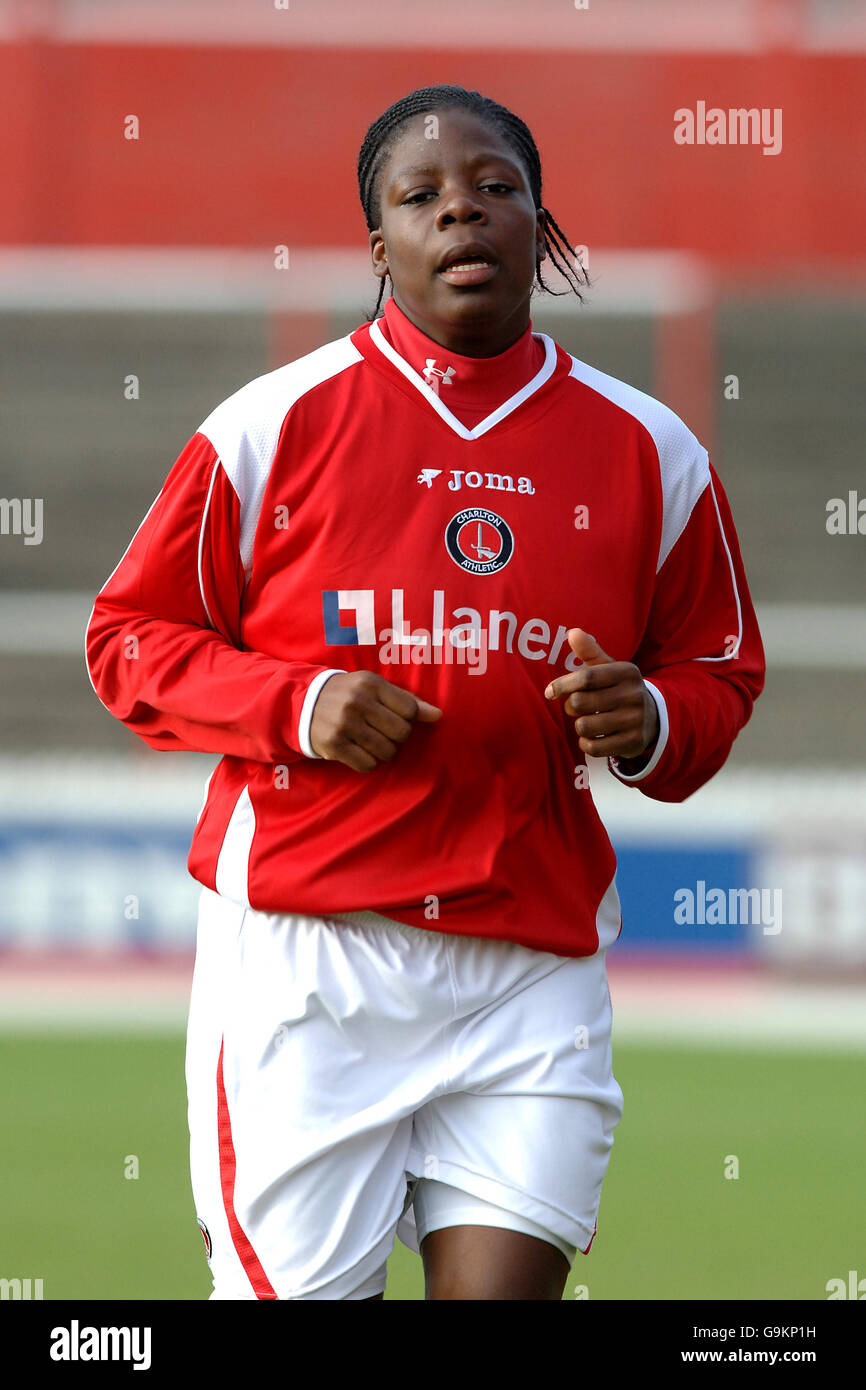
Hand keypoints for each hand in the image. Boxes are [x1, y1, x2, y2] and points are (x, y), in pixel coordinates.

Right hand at [309, 670, 441, 771]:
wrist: (302, 703)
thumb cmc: (348, 695)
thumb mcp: (374, 688)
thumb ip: (407, 700)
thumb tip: (438, 715)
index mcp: (371, 684)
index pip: (410, 710)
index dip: (407, 719)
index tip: (394, 717)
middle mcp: (358, 702)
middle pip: (402, 733)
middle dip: (396, 737)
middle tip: (382, 732)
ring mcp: (345, 724)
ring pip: (387, 751)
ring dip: (383, 751)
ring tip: (370, 742)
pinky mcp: (334, 745)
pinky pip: (367, 765)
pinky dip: (368, 762)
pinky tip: (358, 751)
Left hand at [544, 628, 658, 760]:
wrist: (651, 717)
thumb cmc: (618, 689)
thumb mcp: (608, 668)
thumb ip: (590, 651)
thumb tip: (572, 632)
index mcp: (626, 672)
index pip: (587, 677)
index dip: (563, 685)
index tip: (550, 692)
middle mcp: (634, 695)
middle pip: (581, 702)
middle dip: (571, 706)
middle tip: (576, 706)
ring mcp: (635, 720)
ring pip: (585, 726)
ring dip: (579, 726)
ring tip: (587, 721)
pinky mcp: (633, 742)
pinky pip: (594, 748)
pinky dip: (586, 744)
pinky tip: (592, 737)